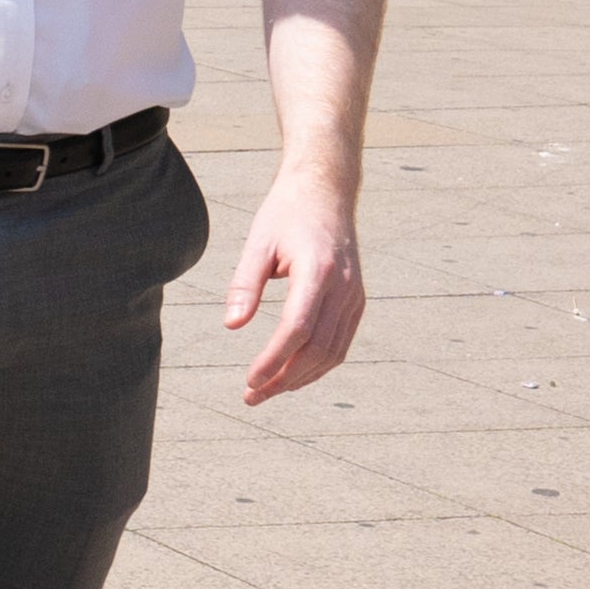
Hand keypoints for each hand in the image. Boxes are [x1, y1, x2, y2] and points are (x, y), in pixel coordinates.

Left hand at [222, 159, 366, 403]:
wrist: (326, 192)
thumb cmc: (286, 215)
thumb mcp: (257, 243)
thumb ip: (244, 284)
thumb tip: (232, 326)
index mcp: (317, 271)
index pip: (297, 329)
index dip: (274, 360)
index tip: (250, 380)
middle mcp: (343, 287)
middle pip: (317, 348)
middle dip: (284, 378)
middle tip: (251, 396)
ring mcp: (355, 295)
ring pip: (333, 352)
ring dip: (301, 377)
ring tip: (268, 391)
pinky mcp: (357, 300)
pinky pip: (341, 342)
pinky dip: (319, 365)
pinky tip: (293, 375)